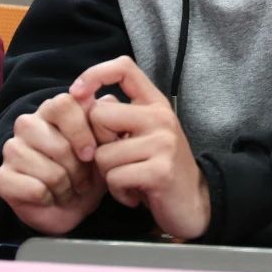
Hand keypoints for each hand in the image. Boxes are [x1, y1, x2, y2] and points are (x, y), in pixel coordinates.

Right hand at [0, 91, 107, 235]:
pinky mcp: (1, 176)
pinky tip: (49, 197)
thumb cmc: (90, 170)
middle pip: (59, 145)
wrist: (72, 206)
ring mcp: (11, 148)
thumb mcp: (107, 145)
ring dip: (65, 187)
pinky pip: (34, 190)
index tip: (91, 154)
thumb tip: (110, 101)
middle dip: (79, 171)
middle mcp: (28, 123)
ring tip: (67, 189)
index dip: (82, 132)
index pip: (65, 104)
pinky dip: (49, 199)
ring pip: (49, 171)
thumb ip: (109, 120)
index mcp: (53, 108)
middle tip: (83, 180)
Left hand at [71, 56, 211, 239]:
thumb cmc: (158, 167)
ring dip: (108, 174)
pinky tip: (133, 194)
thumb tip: (83, 100)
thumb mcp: (141, 135)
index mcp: (155, 104)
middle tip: (117, 158)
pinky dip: (118, 191)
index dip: (95, 74)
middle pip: (99, 115)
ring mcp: (163, 143)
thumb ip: (116, 117)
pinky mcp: (160, 171)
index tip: (77, 92)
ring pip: (102, 154)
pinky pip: (115, 178)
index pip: (124, 67)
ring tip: (128, 179)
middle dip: (97, 143)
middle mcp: (161, 117)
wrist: (194, 203)